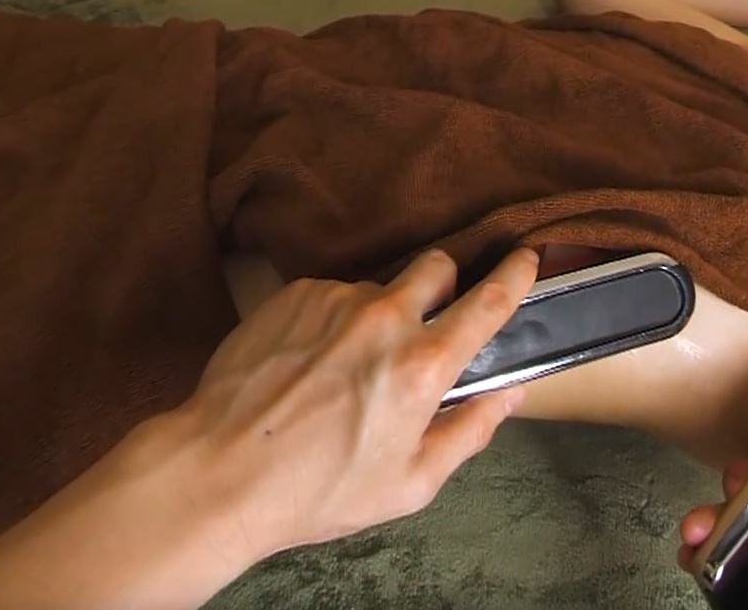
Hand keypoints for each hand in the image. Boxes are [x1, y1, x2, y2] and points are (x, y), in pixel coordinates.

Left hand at [0, 250, 536, 609]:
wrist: (220, 470)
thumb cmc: (314, 490)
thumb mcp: (409, 484)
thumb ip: (469, 431)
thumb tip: (508, 396)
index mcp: (421, 366)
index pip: (488, 301)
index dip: (515, 274)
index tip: (527, 257)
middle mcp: (382, 319)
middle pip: (436, 266)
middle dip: (441, 288)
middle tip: (424, 329)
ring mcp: (332, 300)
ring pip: (376, 287)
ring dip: (377, 315)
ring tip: (345, 370)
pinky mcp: (292, 295)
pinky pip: (330, 294)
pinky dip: (331, 321)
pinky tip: (309, 366)